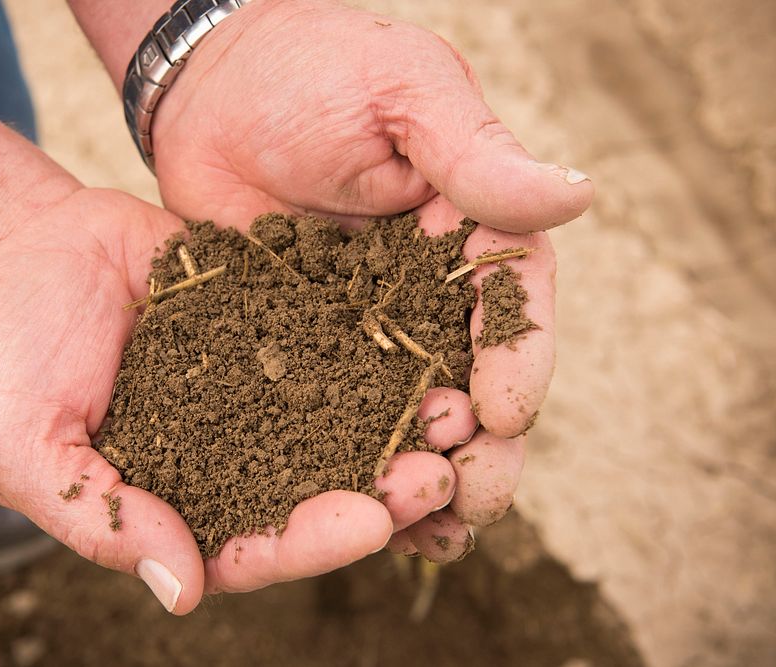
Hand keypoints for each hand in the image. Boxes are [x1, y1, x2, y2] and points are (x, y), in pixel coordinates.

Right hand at [0, 188, 467, 609]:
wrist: (8, 252)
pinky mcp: (268, 321)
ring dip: (395, 421)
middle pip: (318, 488)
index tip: (368, 522)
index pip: (256, 545)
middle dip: (381, 488)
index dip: (313, 541)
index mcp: (177, 505)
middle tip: (438, 471)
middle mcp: (228, 454)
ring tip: (451, 409)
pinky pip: (329, 336)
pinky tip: (422, 336)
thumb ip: (101, 518)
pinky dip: (374, 344)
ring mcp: (254, 387)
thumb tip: (184, 591)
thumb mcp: (23, 448)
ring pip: (339, 417)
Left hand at [146, 0, 577, 559]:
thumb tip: (580, 197)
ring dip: (424, 477)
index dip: (518, 364)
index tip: (502, 410)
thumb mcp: (406, 95)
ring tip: (428, 532)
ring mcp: (362, 331)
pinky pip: (333, 420)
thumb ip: (478, 155)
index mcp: (469, 234)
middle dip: (477, 444)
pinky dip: (349, 468)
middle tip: (466, 493)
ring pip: (407, 417)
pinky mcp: (301, 353)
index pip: (512, 309)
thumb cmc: (317, 72)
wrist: (214, 90)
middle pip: (470, 382)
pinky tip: (356, 519)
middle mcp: (424, 294)